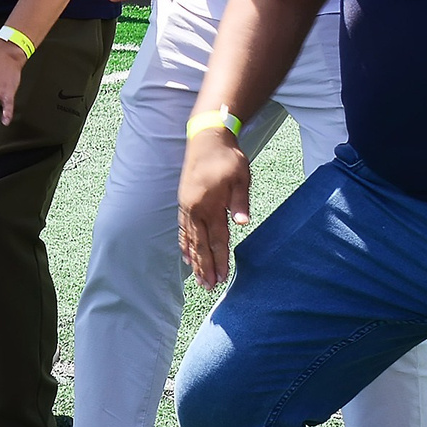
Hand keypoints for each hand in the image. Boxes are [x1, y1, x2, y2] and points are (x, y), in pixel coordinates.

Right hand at [178, 128, 252, 287]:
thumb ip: (240, 202)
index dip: (220, 259)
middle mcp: (193, 209)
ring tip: (199, 278)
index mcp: (209, 204)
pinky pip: (183, 229)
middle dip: (205, 266)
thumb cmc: (228, 157)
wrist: (206, 138)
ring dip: (195, 259)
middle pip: (200, 244)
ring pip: (189, 239)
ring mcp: (186, 206)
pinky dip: (185, 244)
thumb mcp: (241, 176)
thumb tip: (244, 224)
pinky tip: (187, 256)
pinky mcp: (184, 202)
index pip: (216, 239)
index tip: (222, 277)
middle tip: (209, 287)